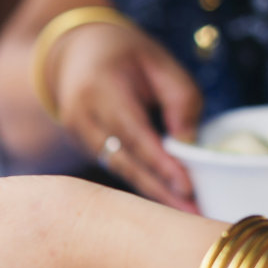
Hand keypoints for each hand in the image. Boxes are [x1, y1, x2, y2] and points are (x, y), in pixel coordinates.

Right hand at [48, 20, 200, 210]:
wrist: (75, 54)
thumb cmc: (123, 54)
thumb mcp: (158, 61)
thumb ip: (179, 97)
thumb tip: (189, 143)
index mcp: (99, 88)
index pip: (134, 133)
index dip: (160, 163)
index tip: (187, 187)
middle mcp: (81, 116)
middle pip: (124, 161)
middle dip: (159, 189)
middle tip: (192, 213)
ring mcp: (76, 134)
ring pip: (118, 169)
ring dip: (152, 191)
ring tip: (186, 211)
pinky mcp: (81, 146)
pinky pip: (115, 167)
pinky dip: (141, 181)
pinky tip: (166, 197)